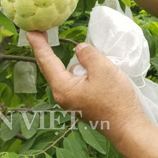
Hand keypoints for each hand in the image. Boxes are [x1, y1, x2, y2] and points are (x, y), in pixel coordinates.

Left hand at [26, 31, 145, 134]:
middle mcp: (62, 95)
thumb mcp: (103, 69)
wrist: (127, 126)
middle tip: (41, 33)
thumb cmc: (115, 99)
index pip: (47, 61)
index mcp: (63, 87)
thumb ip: (88, 54)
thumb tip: (79, 49)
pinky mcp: (81, 102)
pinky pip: (76, 80)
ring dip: (71, 62)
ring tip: (87, 54)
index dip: (38, 44)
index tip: (30, 31)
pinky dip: (80, 71)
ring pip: (68, 74)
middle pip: (51, 68)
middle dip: (46, 50)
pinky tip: (94, 69)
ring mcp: (71, 101)